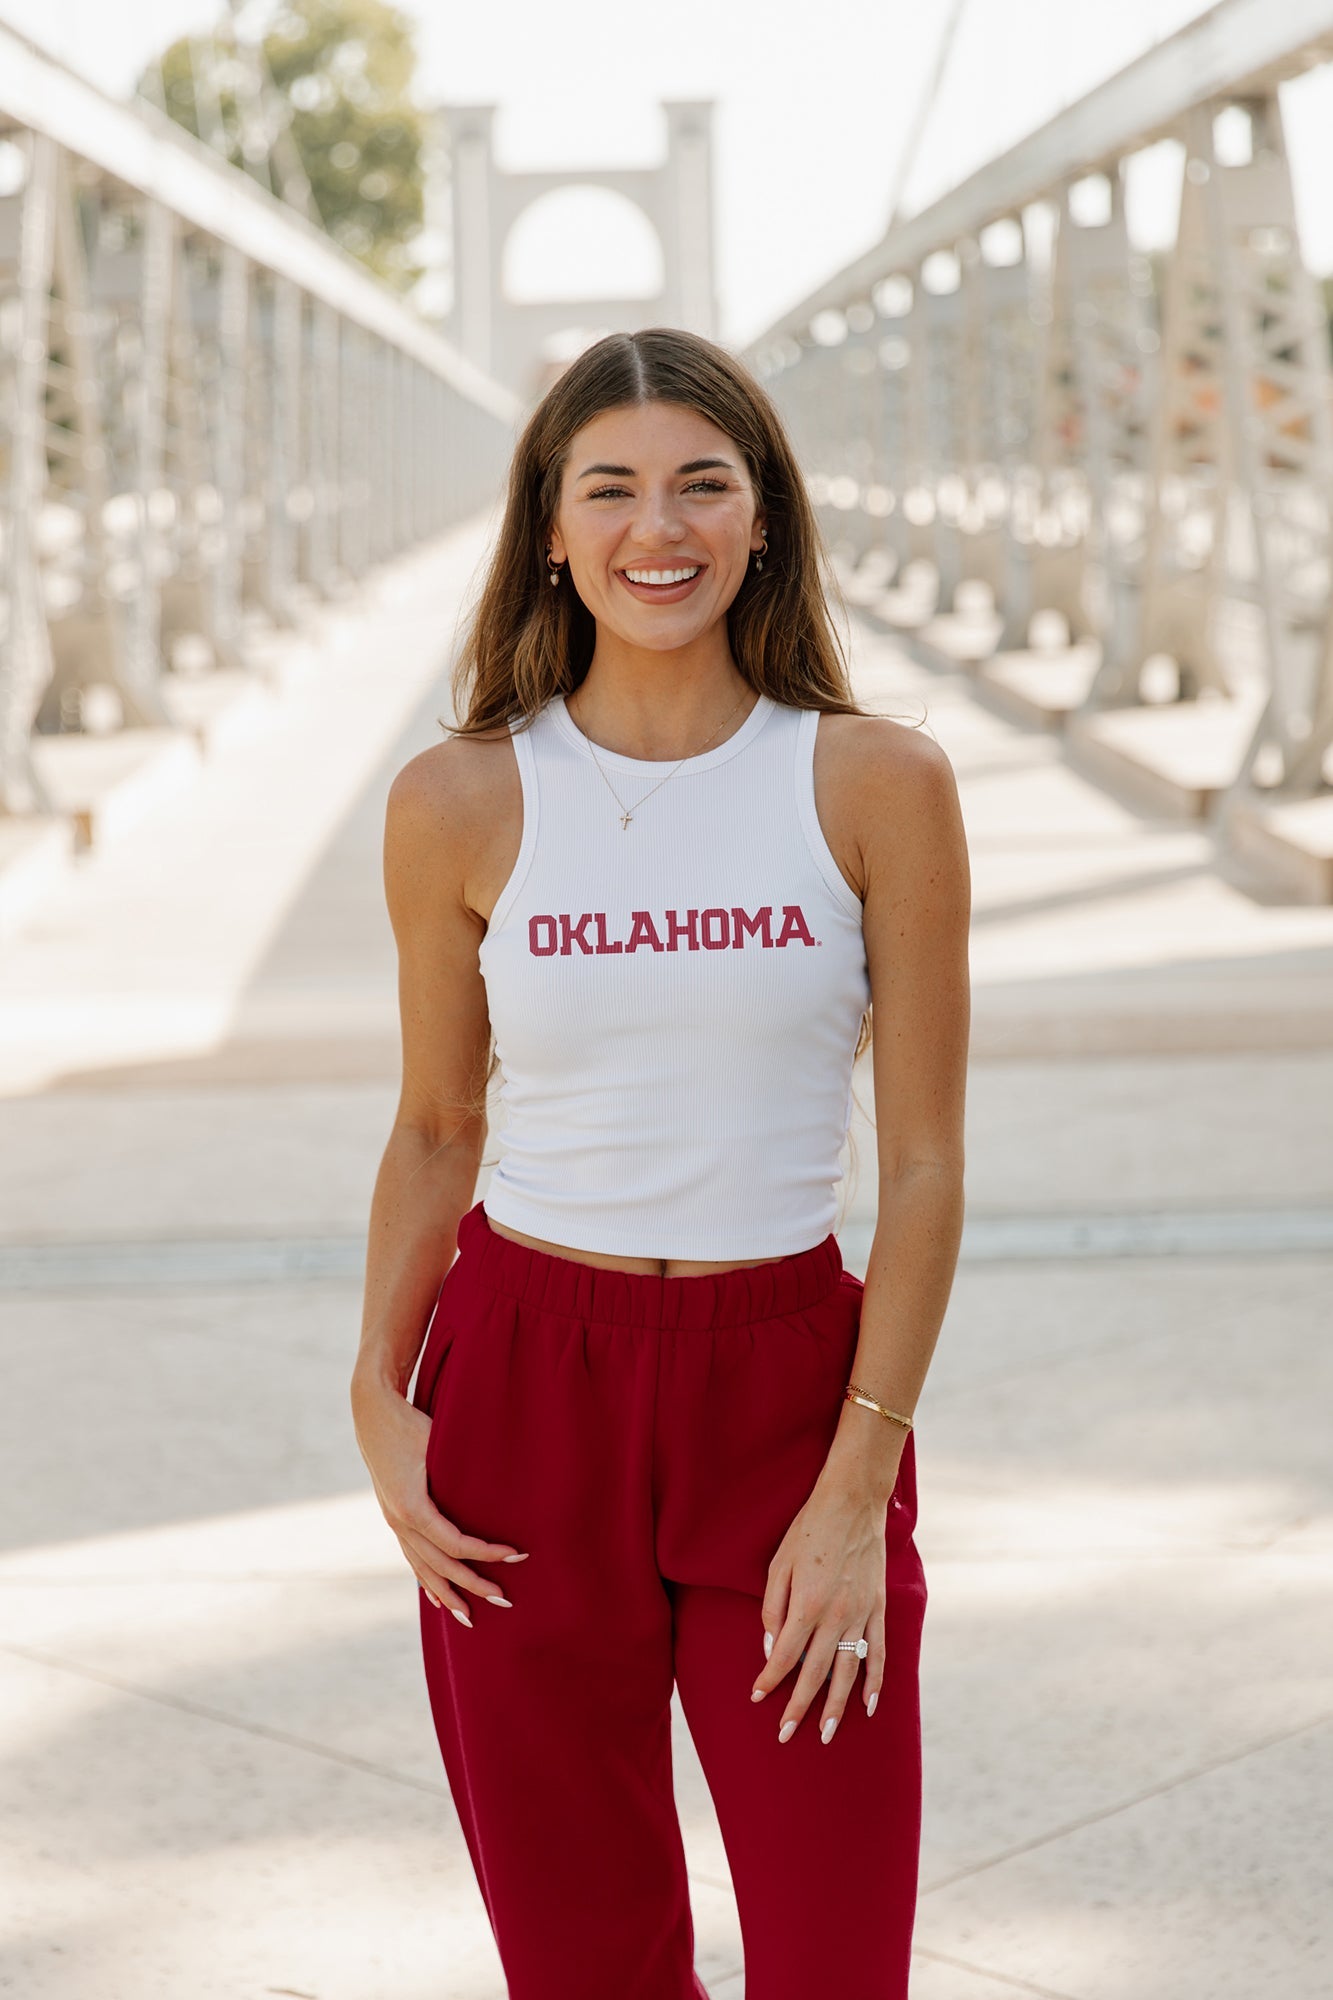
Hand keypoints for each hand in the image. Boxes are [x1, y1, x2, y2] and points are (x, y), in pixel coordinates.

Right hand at [350, 1374, 527, 1625]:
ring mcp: (394, 1522)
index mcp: (412, 1507)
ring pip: (422, 1569)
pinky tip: (435, 1600)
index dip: (486, 1554)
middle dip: (472, 1585)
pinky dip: (425, 1580)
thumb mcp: (437, 1441)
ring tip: (469, 1618)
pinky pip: (411, 1558)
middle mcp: (400, 1521)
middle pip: (440, 1565)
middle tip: (505, 1599)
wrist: (372, 1414)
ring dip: (447, 1594)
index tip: (516, 1555)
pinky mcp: (394, 1517)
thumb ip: (462, 1466)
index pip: (455, 1543)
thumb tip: (502, 1479)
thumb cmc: (411, 1424)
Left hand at [748, 1476, 888, 1742]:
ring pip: (848, 1672)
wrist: (852, 1503)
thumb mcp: (778, 1563)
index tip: (757, 1698)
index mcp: (807, 1605)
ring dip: (836, 1707)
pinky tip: (869, 1706)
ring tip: (826, 1734)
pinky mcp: (878, 1609)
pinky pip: (879, 1654)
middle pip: (815, 1674)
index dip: (769, 1680)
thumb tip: (771, 1647)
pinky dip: (875, 1682)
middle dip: (798, 1708)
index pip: (784, 1656)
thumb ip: (772, 1607)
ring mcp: (860, 1615)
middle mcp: (836, 1616)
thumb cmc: (808, 1530)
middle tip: (786, 1735)